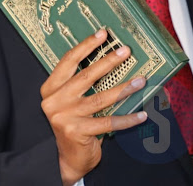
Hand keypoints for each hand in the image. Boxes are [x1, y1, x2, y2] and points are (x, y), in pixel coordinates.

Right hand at [40, 29, 147, 185]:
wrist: (67, 158)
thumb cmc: (73, 124)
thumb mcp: (69, 100)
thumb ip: (80, 83)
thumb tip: (110, 59)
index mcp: (51, 88)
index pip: (68, 61)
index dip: (86, 46)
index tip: (102, 34)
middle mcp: (55, 101)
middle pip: (86, 76)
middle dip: (108, 61)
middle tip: (125, 51)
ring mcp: (65, 116)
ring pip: (100, 98)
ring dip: (124, 88)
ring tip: (141, 80)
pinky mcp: (77, 132)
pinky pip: (108, 122)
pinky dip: (127, 119)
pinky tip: (141, 114)